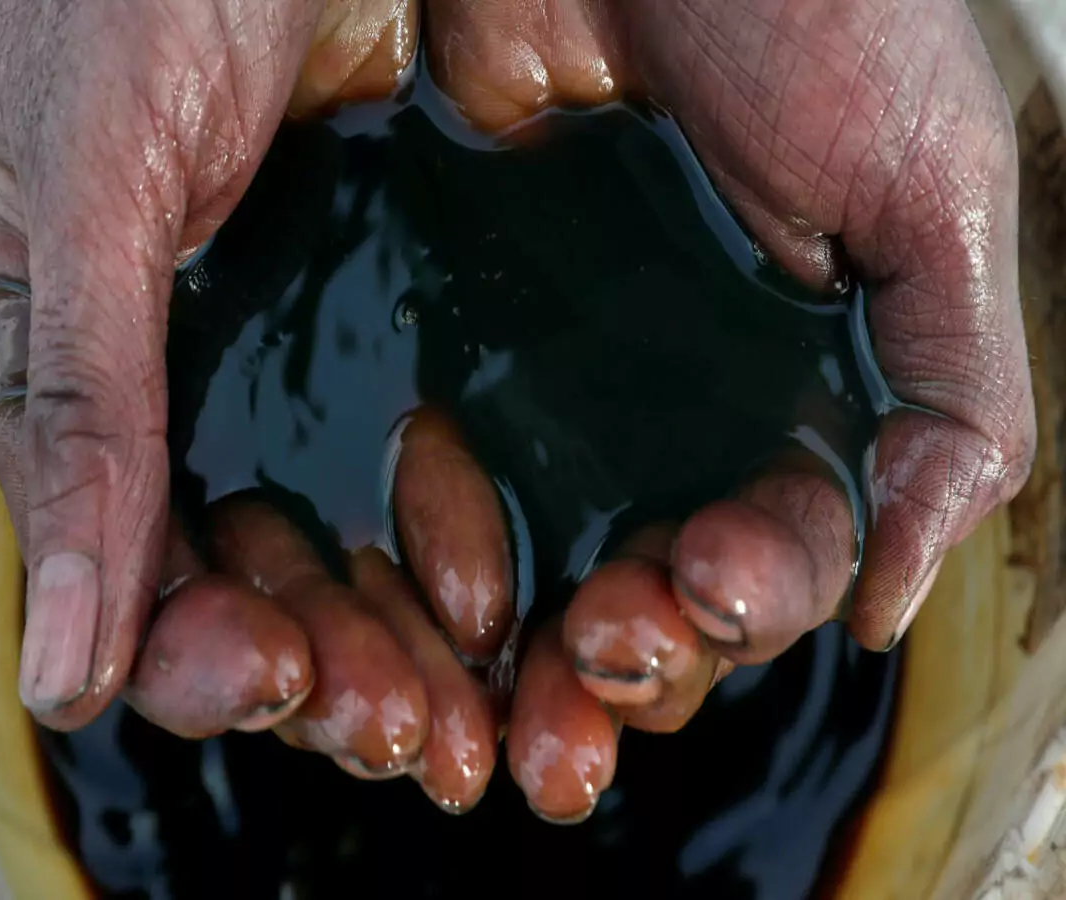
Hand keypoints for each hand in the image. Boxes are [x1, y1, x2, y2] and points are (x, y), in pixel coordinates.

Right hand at [0, 0, 424, 731]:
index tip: (291, 692)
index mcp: (82, 382)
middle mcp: (189, 394)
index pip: (131, 571)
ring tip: (481, 709)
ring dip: (406, 638)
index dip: (205, 657)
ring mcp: (298, 360)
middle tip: (420, 739)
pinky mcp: (396, 316)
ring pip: (345, 546)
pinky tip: (519, 588)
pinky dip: (464, 530)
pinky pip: (429, 457)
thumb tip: (61, 665)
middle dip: (331, 674)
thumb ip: (84, 403)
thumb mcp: (96, 187)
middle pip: (252, 587)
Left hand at [414, 0, 1033, 815]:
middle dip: (627, 660)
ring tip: (507, 681)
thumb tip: (890, 600)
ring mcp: (555, 397)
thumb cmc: (822, 21)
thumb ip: (953, 399)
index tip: (700, 584)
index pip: (771, 565)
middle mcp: (670, 428)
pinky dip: (423, 560)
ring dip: (521, 657)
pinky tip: (414, 603)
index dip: (743, 605)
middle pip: (643, 603)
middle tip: (597, 652)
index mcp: (790, 415)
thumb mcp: (930, 197)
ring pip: (534, 576)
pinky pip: (424, 486)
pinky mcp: (453, 347)